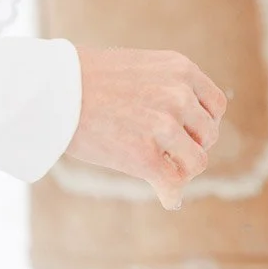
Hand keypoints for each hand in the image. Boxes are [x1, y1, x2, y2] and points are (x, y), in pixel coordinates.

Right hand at [65, 47, 227, 210]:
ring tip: (164, 171)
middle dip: (191, 147)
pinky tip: (168, 198)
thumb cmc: (88, 79)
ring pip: (196, 161)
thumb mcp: (142, 70)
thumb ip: (168, 89)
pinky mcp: (145, 155)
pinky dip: (171, 194)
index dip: (203, 123)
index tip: (187, 134)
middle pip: (208, 135)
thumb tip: (183, 131)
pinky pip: (173, 183)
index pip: (215, 106)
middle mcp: (180, 95)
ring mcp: (165, 126)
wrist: (53, 89)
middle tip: (168, 153)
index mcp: (182, 70)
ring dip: (181, 170)